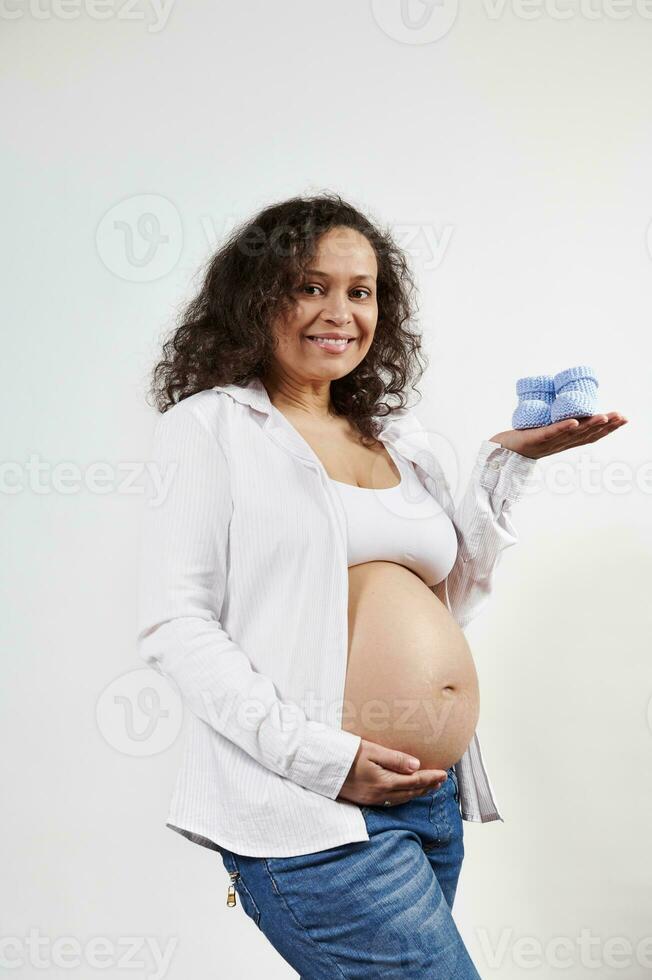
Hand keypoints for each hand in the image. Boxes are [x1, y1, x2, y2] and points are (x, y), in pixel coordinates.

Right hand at [336, 739, 447, 806]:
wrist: (320, 764)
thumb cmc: (344, 753)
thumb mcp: (371, 750)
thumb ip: (395, 759)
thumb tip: (417, 766)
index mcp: (383, 782)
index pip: (414, 782)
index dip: (430, 778)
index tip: (444, 774)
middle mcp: (379, 795)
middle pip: (409, 793)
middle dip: (427, 787)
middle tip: (440, 781)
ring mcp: (371, 799)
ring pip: (401, 799)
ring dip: (416, 793)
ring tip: (428, 787)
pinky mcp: (364, 799)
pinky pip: (390, 802)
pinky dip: (403, 797)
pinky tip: (405, 792)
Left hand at [489, 412, 628, 459]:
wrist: (502, 451)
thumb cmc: (524, 440)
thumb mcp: (547, 432)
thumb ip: (561, 426)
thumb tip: (574, 412)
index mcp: (564, 442)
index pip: (591, 436)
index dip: (608, 429)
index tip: (623, 419)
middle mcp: (560, 444)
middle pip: (587, 435)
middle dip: (606, 426)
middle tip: (622, 416)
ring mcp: (548, 443)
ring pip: (573, 434)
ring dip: (590, 425)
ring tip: (605, 416)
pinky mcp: (534, 439)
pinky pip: (551, 432)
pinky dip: (563, 427)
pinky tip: (574, 421)